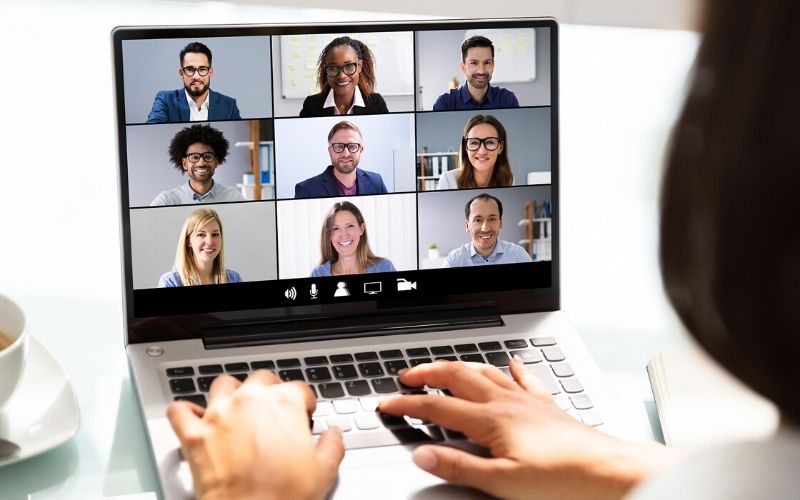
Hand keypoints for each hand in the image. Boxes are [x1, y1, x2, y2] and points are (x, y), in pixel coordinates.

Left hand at [167, 370, 344, 499]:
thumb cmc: (283, 496)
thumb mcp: (323, 472)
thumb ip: (332, 446)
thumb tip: (333, 436)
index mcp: (284, 403)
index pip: (299, 389)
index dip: (305, 402)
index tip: (304, 414)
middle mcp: (249, 401)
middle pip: (262, 379)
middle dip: (271, 391)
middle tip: (275, 410)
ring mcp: (219, 415)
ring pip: (222, 385)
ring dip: (231, 392)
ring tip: (238, 406)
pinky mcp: (194, 434)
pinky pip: (180, 411)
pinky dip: (185, 411)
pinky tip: (195, 416)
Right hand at [379, 359, 676, 499]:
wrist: (608, 472)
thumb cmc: (562, 480)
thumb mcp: (502, 482)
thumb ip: (460, 466)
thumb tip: (423, 455)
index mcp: (492, 419)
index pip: (438, 406)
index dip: (408, 404)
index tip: (387, 403)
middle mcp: (508, 402)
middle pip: (458, 377)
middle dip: (428, 373)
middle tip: (407, 375)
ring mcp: (528, 400)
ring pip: (486, 372)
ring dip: (460, 366)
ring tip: (444, 367)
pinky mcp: (546, 405)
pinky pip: (523, 378)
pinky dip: (510, 369)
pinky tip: (510, 363)